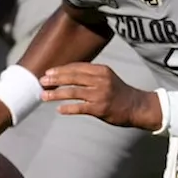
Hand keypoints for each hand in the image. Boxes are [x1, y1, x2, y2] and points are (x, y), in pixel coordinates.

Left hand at [40, 62, 162, 130]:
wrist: (136, 106)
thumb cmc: (118, 92)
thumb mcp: (107, 77)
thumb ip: (90, 74)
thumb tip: (66, 74)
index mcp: (101, 70)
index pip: (77, 67)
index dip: (61, 69)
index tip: (48, 72)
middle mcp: (100, 80)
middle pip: (73, 77)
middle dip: (55, 79)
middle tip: (41, 81)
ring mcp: (100, 95)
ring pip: (73, 92)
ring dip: (56, 94)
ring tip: (44, 96)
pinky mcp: (100, 109)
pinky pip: (80, 108)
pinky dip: (68, 108)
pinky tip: (60, 110)